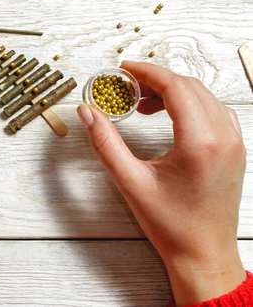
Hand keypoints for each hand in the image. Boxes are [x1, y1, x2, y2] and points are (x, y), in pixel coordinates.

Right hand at [77, 61, 246, 305]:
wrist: (204, 254)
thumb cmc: (171, 224)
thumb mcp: (130, 182)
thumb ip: (105, 143)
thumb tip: (87, 112)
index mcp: (199, 143)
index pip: (175, 87)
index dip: (147, 72)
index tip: (124, 69)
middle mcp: (223, 137)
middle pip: (190, 86)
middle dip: (156, 80)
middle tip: (127, 87)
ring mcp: (234, 142)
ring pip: (204, 96)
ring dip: (173, 91)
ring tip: (142, 104)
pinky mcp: (236, 149)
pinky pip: (216, 110)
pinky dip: (190, 103)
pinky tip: (168, 116)